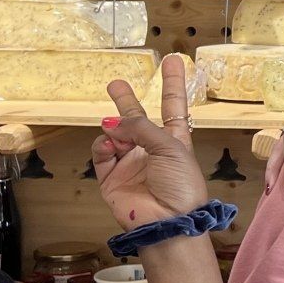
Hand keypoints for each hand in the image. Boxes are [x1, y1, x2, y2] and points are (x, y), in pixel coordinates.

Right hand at [92, 55, 208, 229]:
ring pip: (115, 134)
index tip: (173, 61)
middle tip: (115, 84)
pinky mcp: (111, 178)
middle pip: (136, 118)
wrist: (168, 221)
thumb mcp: (171, 147)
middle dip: (125, 101)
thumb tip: (113, 121)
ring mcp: (130, 163)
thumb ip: (142, 128)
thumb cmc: (181, 184)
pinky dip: (103, 145)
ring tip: (117, 132)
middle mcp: (150, 149)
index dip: (173, 83)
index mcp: (174, 140)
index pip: (173, 106)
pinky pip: (101, 154)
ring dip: (115, 128)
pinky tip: (110, 144)